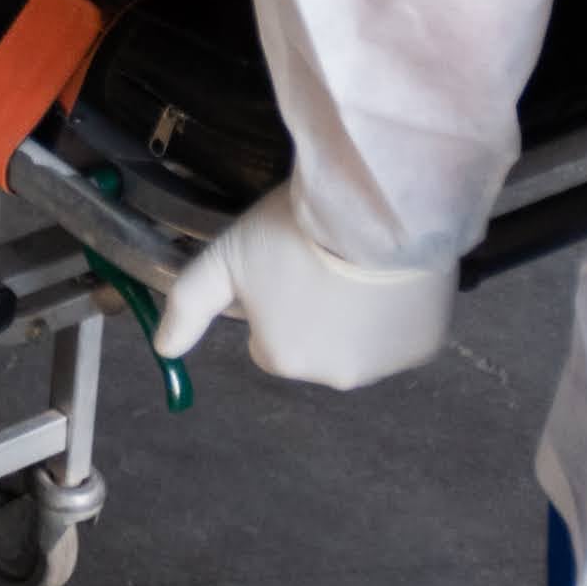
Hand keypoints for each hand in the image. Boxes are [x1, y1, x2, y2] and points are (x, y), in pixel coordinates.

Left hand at [147, 182, 454, 387]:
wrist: (375, 209)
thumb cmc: (294, 233)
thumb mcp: (226, 257)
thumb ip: (188, 304)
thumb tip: (163, 349)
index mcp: (280, 358)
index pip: (268, 338)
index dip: (275, 298)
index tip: (286, 263)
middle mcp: (332, 376)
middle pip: (315, 342)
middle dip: (316, 310)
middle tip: (323, 259)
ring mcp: (383, 366)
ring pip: (360, 340)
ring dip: (357, 313)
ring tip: (360, 262)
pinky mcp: (424, 347)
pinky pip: (402, 332)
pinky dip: (397, 310)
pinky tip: (392, 274)